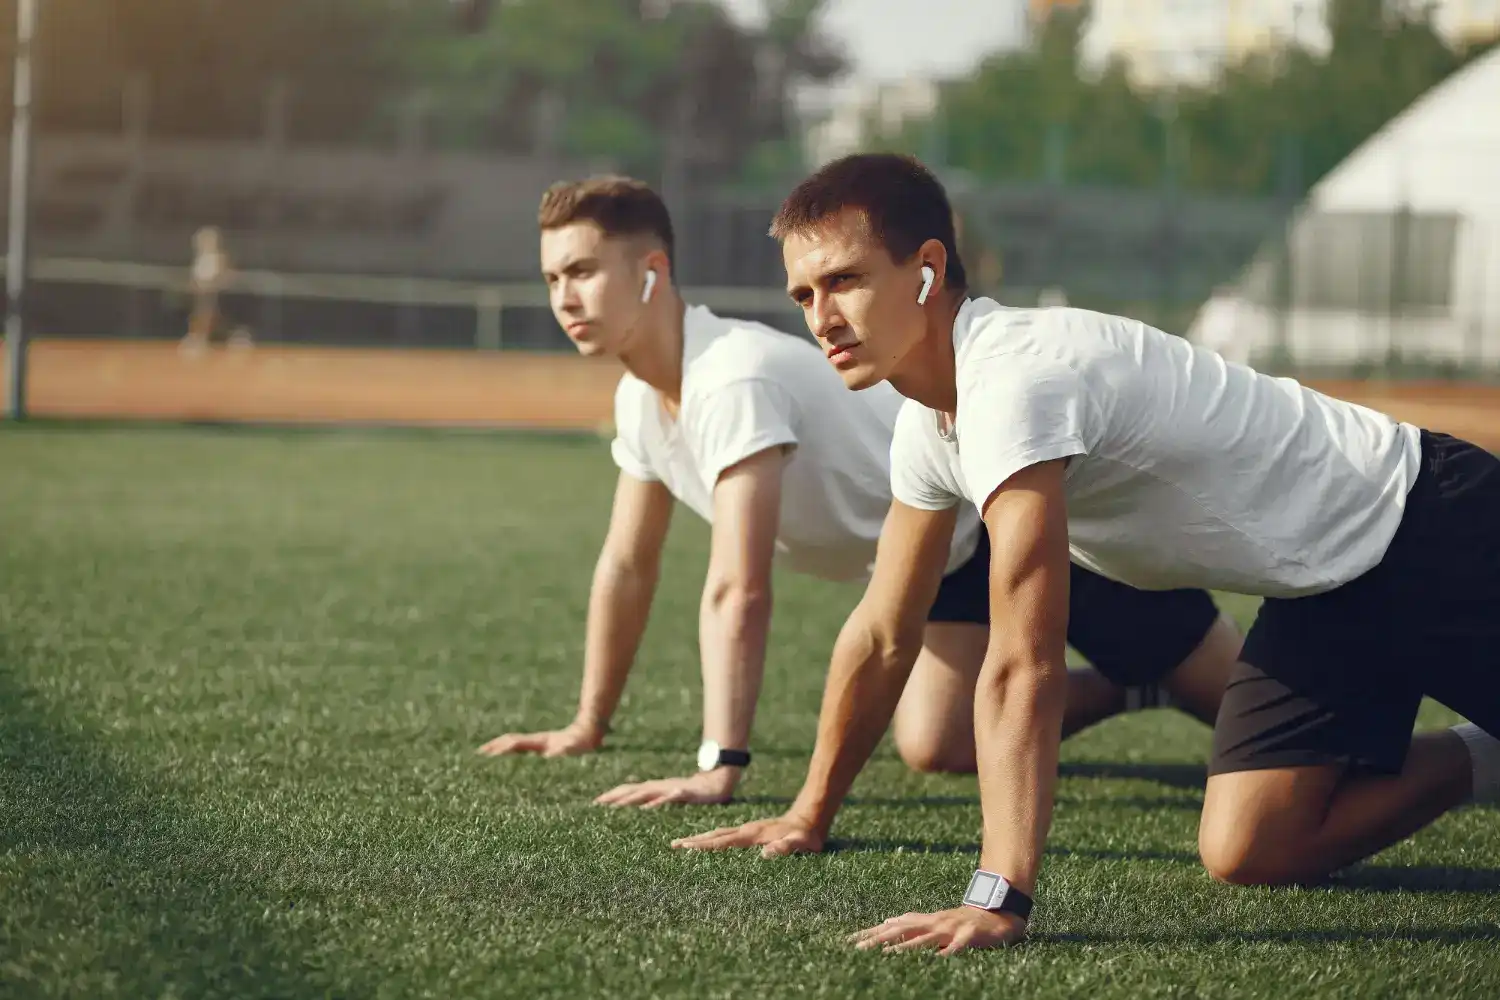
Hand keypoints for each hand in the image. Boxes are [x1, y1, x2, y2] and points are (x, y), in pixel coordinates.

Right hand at [476, 721, 603, 757]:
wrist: (590, 730)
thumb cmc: (582, 742)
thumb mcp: (574, 747)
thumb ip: (564, 749)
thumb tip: (552, 753)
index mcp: (540, 742)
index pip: (515, 743)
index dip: (501, 748)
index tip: (485, 753)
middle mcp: (537, 741)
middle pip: (511, 741)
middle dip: (495, 746)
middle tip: (479, 753)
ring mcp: (540, 743)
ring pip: (516, 744)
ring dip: (501, 748)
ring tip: (488, 754)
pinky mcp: (544, 747)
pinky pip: (524, 749)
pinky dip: (513, 751)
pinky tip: (509, 758)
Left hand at [593, 769, 737, 808]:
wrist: (714, 784)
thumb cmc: (690, 792)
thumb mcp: (668, 795)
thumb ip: (654, 798)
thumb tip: (639, 804)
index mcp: (654, 788)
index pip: (630, 790)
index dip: (614, 794)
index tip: (596, 801)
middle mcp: (659, 786)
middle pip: (634, 790)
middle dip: (616, 796)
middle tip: (599, 802)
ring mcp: (670, 788)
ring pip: (648, 793)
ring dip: (632, 798)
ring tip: (618, 804)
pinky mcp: (683, 792)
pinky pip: (669, 797)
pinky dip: (658, 801)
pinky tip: (649, 806)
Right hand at [670, 813, 825, 856]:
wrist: (810, 818)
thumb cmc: (806, 835)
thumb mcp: (801, 843)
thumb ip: (786, 847)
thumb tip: (766, 853)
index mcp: (753, 835)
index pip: (724, 841)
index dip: (705, 845)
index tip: (686, 847)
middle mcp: (746, 830)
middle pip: (715, 835)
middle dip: (694, 840)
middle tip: (673, 845)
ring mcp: (747, 830)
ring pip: (718, 834)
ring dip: (700, 839)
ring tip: (682, 843)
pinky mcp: (750, 832)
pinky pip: (726, 836)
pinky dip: (711, 839)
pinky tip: (706, 844)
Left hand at [849, 907, 1027, 955]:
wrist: (996, 913)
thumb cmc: (962, 921)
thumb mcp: (934, 921)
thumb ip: (912, 922)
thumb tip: (887, 921)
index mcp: (924, 921)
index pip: (892, 927)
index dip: (871, 934)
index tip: (849, 942)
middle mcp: (933, 921)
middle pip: (901, 930)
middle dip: (879, 939)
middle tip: (858, 949)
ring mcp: (950, 927)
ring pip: (924, 939)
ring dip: (905, 948)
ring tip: (886, 956)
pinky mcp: (969, 935)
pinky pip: (956, 946)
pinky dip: (947, 953)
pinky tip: (938, 961)